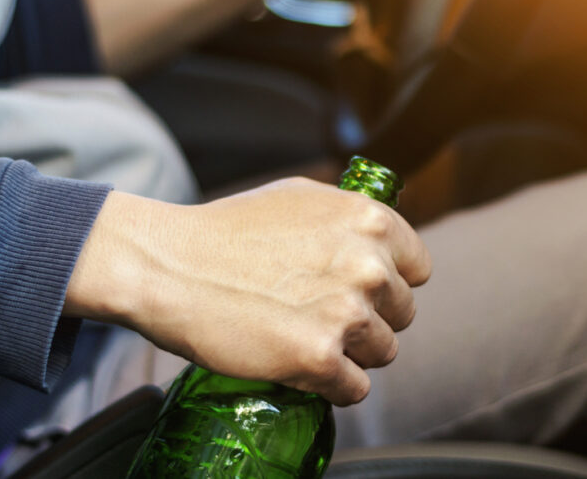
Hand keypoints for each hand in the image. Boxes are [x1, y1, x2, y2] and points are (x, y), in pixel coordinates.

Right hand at [64, 178, 430, 405]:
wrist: (170, 265)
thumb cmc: (229, 230)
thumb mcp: (302, 198)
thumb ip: (350, 218)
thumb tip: (381, 241)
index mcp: (372, 221)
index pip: (417, 269)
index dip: (389, 283)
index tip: (361, 291)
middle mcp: (369, 265)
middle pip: (401, 314)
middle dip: (368, 318)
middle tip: (320, 315)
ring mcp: (347, 313)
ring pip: (382, 353)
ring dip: (350, 353)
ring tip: (305, 337)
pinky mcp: (320, 358)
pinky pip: (354, 389)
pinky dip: (332, 386)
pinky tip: (302, 366)